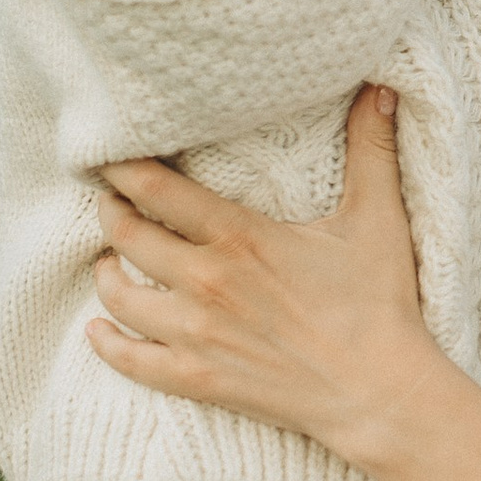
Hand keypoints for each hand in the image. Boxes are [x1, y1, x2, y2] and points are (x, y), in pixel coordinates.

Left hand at [86, 92, 438, 469]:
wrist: (378, 393)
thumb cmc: (378, 304)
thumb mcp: (377, 218)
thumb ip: (372, 149)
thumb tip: (383, 87)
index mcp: (238, 236)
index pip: (154, 188)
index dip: (122, 166)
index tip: (110, 153)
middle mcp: (205, 281)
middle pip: (127, 234)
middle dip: (109, 211)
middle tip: (109, 198)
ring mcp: (196, 334)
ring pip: (119, 294)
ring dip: (106, 271)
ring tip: (109, 257)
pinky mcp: (198, 378)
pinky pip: (131, 360)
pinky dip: (105, 343)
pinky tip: (97, 329)